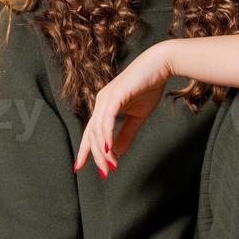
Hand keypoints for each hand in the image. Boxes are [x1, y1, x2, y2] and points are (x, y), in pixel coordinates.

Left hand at [72, 43, 176, 177]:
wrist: (160, 66)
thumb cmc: (148, 87)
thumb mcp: (137, 116)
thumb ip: (126, 134)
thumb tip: (118, 153)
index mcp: (104, 106)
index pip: (90, 132)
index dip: (85, 150)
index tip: (79, 166)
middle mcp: (101, 102)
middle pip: (91, 134)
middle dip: (96, 156)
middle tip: (105, 173)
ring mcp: (106, 98)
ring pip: (98, 130)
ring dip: (103, 150)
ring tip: (110, 166)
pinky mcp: (115, 96)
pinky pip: (107, 119)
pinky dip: (107, 135)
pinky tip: (108, 148)